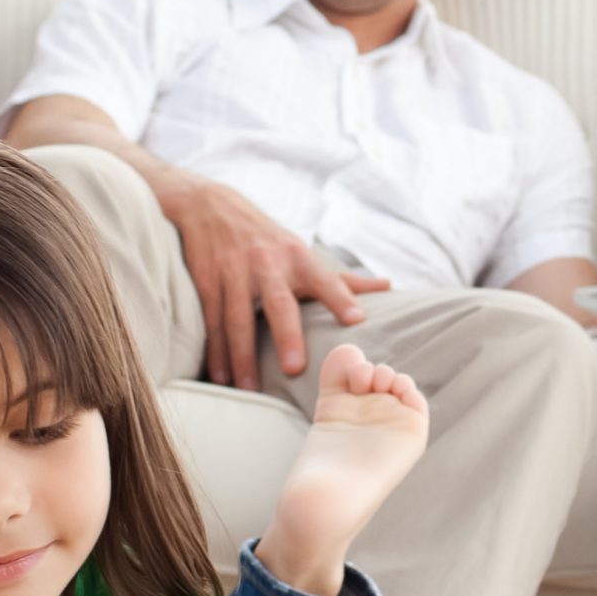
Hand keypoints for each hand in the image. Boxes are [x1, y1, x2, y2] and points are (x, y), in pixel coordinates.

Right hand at [152, 172, 390, 390]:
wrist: (212, 207)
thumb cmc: (269, 240)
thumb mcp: (303, 252)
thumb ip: (342, 278)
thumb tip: (389, 287)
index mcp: (298, 258)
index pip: (325, 279)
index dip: (341, 297)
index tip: (357, 319)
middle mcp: (267, 264)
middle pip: (278, 303)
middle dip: (286, 334)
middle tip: (293, 368)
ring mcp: (234, 272)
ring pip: (237, 318)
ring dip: (241, 355)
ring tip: (248, 388)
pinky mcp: (207, 281)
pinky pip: (212, 320)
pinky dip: (214, 350)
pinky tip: (219, 376)